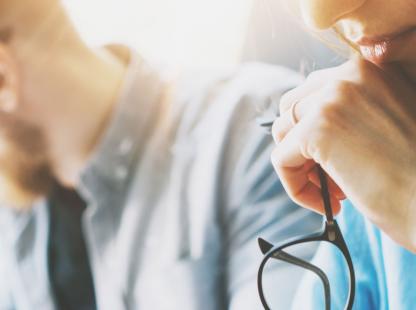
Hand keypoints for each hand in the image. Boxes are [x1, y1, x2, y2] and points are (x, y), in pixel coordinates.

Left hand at [271, 58, 415, 250]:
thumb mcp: (387, 123)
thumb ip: (350, 111)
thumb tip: (303, 126)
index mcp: (372, 68)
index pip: (316, 91)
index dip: (316, 127)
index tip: (340, 157)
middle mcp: (351, 74)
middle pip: (292, 108)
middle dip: (302, 144)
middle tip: (331, 177)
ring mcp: (332, 99)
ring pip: (283, 132)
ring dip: (300, 166)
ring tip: (333, 192)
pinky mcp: (317, 129)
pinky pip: (281, 159)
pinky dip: (295, 185)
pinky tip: (327, 203)